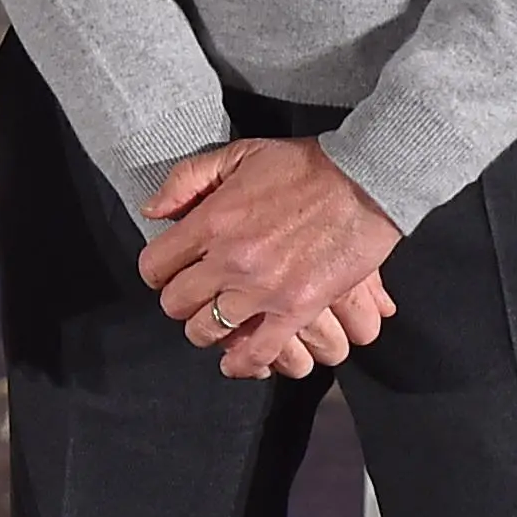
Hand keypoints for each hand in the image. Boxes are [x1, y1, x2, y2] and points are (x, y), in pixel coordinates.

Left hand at [139, 138, 400, 380]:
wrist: (365, 183)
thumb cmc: (302, 166)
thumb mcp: (235, 154)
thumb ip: (185, 180)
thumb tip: (152, 212)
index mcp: (210, 222)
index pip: (155, 265)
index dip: (157, 271)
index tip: (167, 272)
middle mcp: (230, 261)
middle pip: (176, 303)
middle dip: (179, 302)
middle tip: (193, 297)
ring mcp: (263, 289)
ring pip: (208, 331)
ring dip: (206, 330)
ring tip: (215, 324)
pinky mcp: (298, 309)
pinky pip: (259, 352)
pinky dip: (243, 363)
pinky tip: (236, 361)